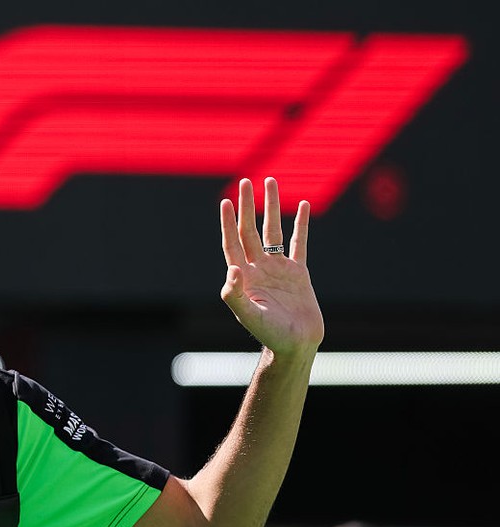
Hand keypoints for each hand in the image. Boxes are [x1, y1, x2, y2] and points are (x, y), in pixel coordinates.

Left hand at [219, 177, 323, 354]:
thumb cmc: (269, 334)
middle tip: (246, 182)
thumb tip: (233, 269)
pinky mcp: (298, 273)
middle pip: (250, 230)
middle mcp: (258, 268)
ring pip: (273, 231)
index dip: (228, 222)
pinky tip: (300, 205)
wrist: (296, 345)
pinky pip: (298, 242)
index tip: (226, 201)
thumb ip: (236, 294)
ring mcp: (278, 269)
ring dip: (271, 208)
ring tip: (269, 183)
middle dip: (247, 206)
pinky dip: (300, 224)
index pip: (233, 242)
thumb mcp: (249, 315)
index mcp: (244, 276)